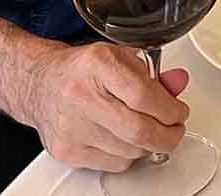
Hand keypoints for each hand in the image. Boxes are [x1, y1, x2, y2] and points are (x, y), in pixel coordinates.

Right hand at [20, 42, 189, 171]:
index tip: (179, 112)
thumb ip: (153, 73)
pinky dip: (129, 155)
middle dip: (168, 135)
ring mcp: (73, 127)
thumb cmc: (82, 70)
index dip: (170, 109)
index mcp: (98, 64)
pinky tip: (126, 139)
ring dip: (149, 145)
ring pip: (130, 151)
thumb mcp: (120, 57)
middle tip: (175, 129)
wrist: (41, 84)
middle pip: (139, 130)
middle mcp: (82, 96)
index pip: (143, 96)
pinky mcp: (67, 151)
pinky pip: (114, 164)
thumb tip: (178, 84)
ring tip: (150, 130)